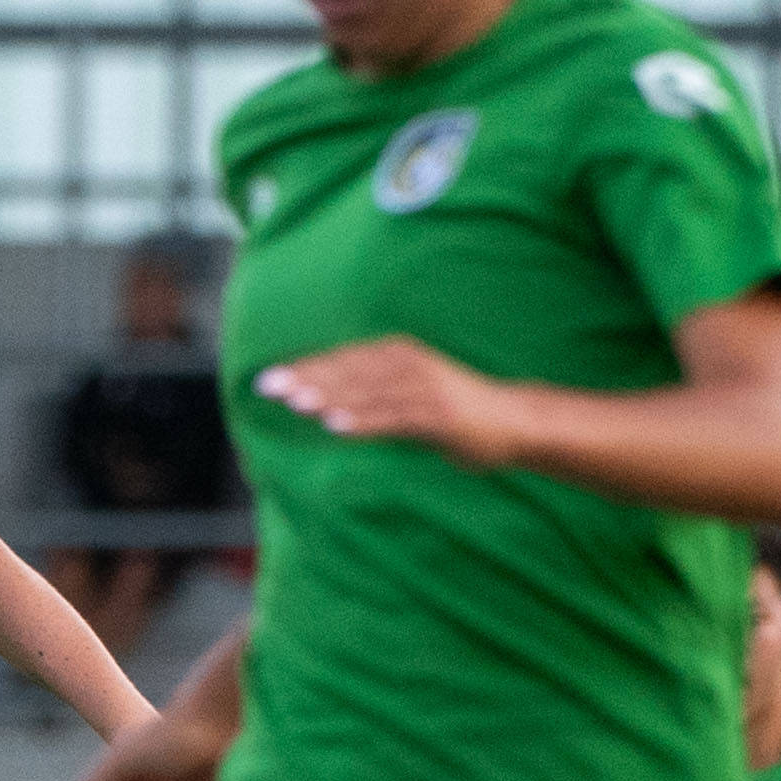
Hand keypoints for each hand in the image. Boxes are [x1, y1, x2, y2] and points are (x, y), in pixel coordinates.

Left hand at [253, 338, 531, 466]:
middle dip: (307, 379)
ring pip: (369, 391)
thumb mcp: (408, 397)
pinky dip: (365, 420)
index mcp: (399, 355)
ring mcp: (425, 389)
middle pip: (349, 370)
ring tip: (295, 403)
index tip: (267, 379)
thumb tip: (325, 402)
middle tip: (269, 387)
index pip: (342, 360)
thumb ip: (371, 396)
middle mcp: (409, 364)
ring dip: (330, 396)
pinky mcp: (439, 415)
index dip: (305, 368)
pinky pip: (394, 417)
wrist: (513, 421)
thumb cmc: (454, 411)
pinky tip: (337, 425)